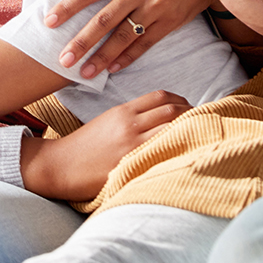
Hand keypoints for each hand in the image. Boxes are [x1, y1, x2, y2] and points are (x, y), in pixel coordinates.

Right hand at [20, 90, 189, 200]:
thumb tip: (156, 120)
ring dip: (191, 131)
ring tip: (201, 138)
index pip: (161, 97)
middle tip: (204, 122)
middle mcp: (130, 124)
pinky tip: (188, 156)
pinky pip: (163, 152)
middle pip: (172, 110)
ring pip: (172, 129)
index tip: (191, 108)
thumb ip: (130, 119)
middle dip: (193, 114)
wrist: (58, 166)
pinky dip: (179, 150)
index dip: (181, 100)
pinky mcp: (131, 164)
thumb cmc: (82, 148)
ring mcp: (132, 145)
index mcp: (123, 111)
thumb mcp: (105, 123)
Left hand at [46, 0, 213, 79]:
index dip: (68, 7)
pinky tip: (113, 69)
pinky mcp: (171, 22)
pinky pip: (146, 43)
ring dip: (102, 57)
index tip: (49, 22)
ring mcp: (156, 7)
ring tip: (84, 72)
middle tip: (63, 59)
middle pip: (104, 19)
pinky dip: (129, 57)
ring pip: (124, 36)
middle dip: (82, 41)